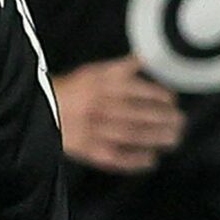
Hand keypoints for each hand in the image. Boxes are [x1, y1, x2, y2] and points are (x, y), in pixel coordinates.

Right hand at [54, 57, 183, 172]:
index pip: (140, 90)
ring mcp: (95, 130)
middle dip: (163, 119)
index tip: (173, 101)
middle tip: (180, 122)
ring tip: (173, 140)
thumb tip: (146, 58)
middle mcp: (101, 106)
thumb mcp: (94, 71)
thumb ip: (122, 66)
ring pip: (131, 134)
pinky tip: (150, 161)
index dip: (160, 96)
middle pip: (140, 113)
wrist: (39, 111)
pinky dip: (133, 160)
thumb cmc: (68, 91)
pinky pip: (115, 157)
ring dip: (155, 138)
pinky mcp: (87, 149)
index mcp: (103, 85)